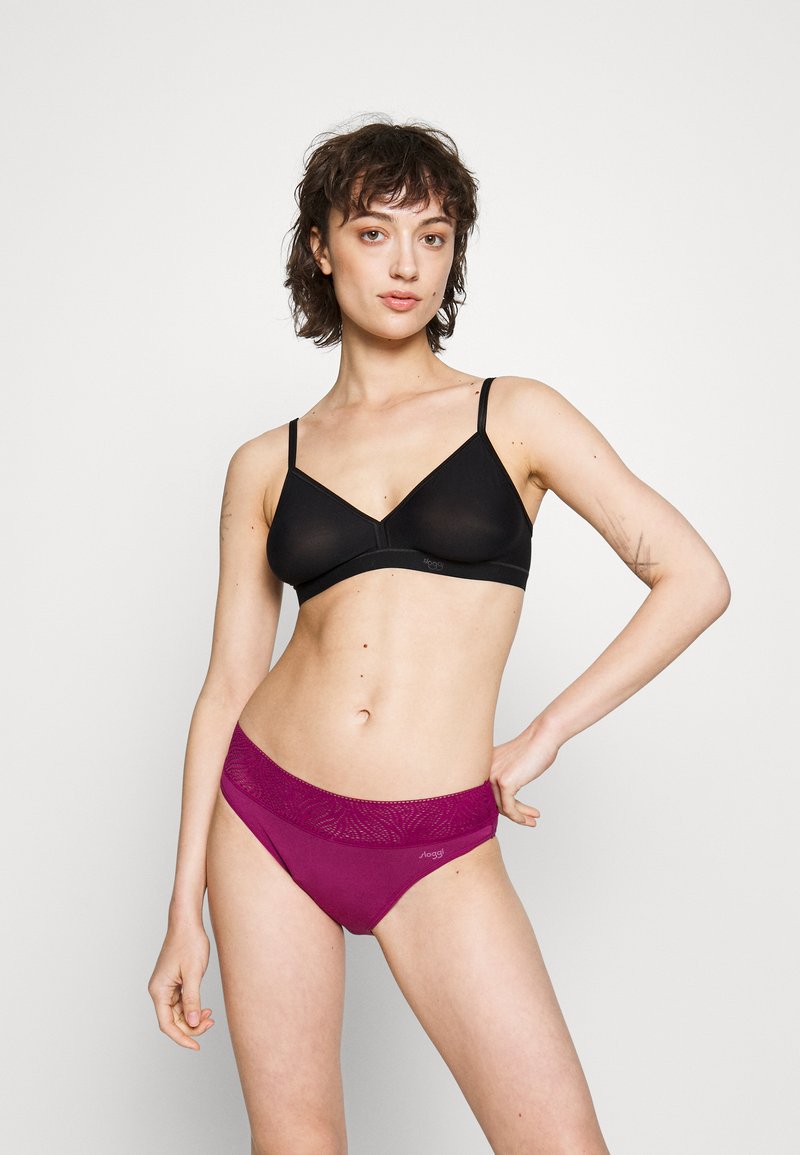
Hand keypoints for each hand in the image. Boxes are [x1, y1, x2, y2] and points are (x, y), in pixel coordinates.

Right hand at [148, 920, 213, 1050]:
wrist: (187, 922)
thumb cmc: (189, 943)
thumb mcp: (193, 973)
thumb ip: (192, 999)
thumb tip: (192, 1023)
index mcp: (159, 990)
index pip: (167, 1024)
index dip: (181, 1038)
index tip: (196, 1046)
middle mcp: (159, 990)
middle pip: (173, 1020)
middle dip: (191, 1027)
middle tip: (210, 1024)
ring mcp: (166, 986)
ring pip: (178, 1012)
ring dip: (193, 1018)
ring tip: (210, 1017)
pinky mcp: (174, 981)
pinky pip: (181, 1002)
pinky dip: (193, 1007)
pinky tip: (205, 1009)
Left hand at [488, 722, 559, 825]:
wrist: (543, 737)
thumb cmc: (533, 749)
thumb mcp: (513, 765)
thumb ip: (506, 778)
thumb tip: (506, 801)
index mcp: (485, 765)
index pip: (489, 792)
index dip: (503, 805)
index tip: (518, 813)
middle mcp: (485, 770)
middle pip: (495, 801)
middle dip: (513, 813)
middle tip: (527, 820)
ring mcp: (494, 776)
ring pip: (502, 807)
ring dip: (518, 817)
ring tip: (532, 820)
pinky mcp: (505, 783)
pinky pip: (508, 808)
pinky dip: (518, 817)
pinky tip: (528, 819)